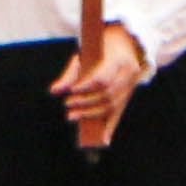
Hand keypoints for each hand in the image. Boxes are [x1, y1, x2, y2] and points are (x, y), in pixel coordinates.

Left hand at [51, 20, 150, 142]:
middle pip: (107, 95)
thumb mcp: (86, 54)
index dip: (86, 88)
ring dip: (91, 114)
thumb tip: (55, 91)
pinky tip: (102, 140)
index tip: (71, 91)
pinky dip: (110, 128)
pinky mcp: (129, 96)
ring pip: (112, 106)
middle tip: (68, 104)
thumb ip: (70, 73)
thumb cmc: (101, 48)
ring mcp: (131, 86)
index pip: (102, 79)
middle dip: (85, 102)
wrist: (125, 44)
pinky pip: (119, 114)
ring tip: (72, 115)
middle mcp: (129, 75)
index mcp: (119, 60)